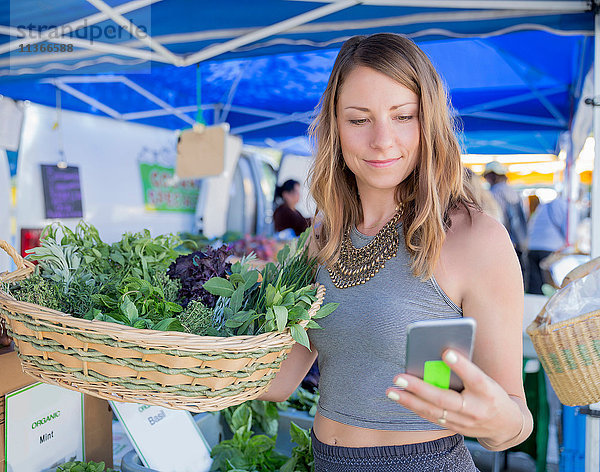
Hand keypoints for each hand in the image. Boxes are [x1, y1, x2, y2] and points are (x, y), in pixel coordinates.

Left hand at [385, 349, 520, 444]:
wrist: (507, 425)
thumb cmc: (492, 393)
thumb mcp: (486, 380)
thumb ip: (465, 369)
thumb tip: (438, 353)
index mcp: (488, 391)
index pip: (475, 377)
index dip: (461, 365)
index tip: (446, 351)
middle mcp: (477, 409)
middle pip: (445, 399)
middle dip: (419, 388)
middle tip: (398, 376)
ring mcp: (466, 422)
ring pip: (433, 411)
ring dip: (409, 401)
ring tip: (391, 391)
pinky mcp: (456, 428)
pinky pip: (432, 418)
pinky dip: (416, 408)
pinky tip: (401, 399)